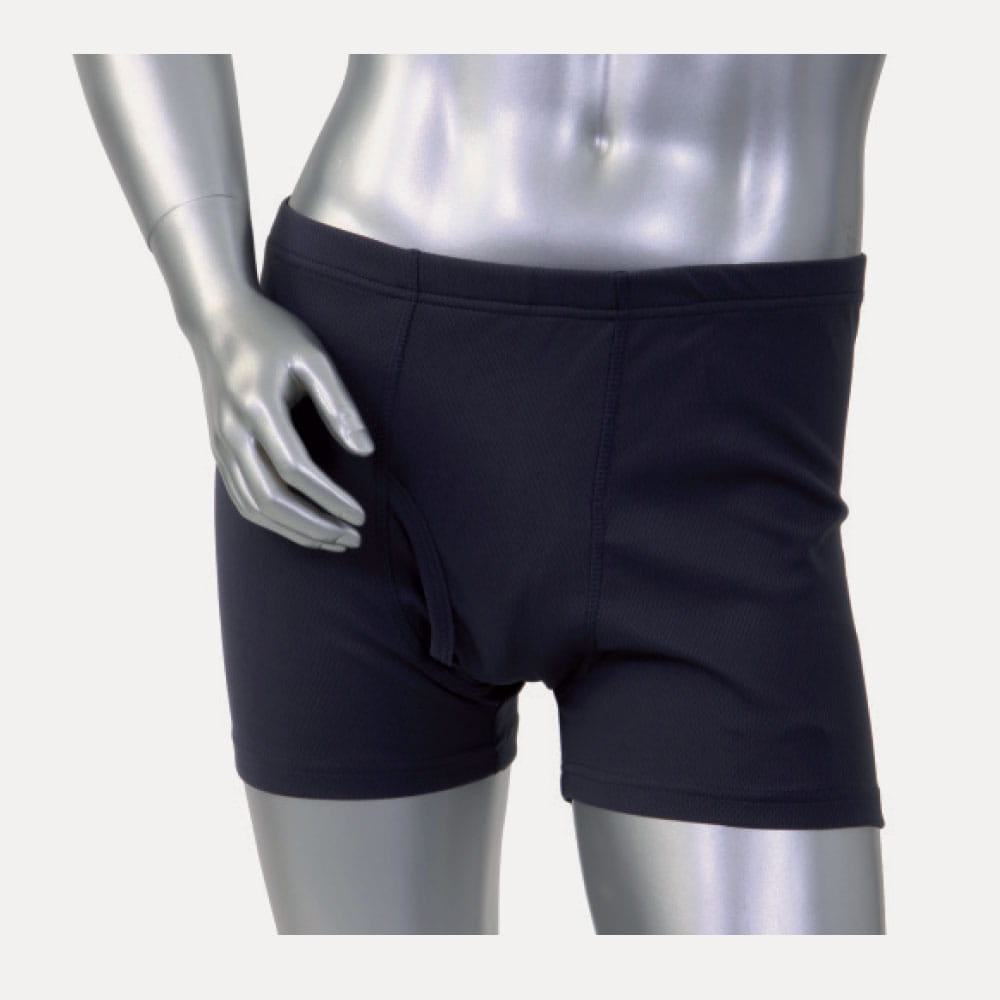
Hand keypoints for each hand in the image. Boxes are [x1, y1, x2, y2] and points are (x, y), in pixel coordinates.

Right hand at [184, 289, 374, 551]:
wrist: (217, 318)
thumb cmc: (273, 333)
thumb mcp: (314, 357)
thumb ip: (339, 405)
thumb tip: (365, 452)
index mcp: (257, 406)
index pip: (296, 470)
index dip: (329, 499)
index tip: (361, 515)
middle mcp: (233, 431)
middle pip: (272, 499)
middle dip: (315, 526)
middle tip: (352, 539)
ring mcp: (221, 443)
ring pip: (254, 506)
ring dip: (294, 530)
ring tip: (333, 541)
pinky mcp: (219, 448)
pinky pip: (241, 497)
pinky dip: (272, 520)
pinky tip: (301, 526)